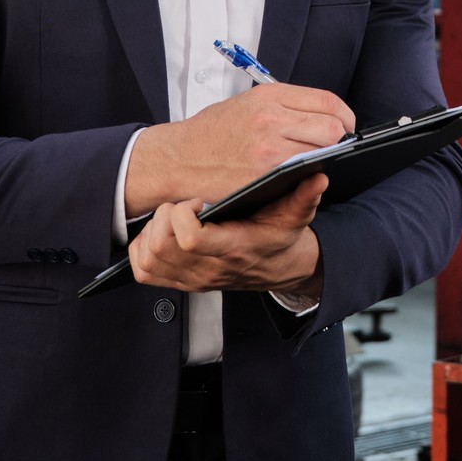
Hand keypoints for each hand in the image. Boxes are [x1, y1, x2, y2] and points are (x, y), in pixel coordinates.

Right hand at [126, 82, 353, 217]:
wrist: (177, 157)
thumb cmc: (212, 131)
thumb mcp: (248, 103)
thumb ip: (286, 106)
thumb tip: (324, 116)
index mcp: (269, 97)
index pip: (328, 102)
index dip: (345, 116)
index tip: (346, 125)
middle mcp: (271, 119)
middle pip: (332, 129)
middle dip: (338, 139)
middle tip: (332, 146)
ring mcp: (268, 150)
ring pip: (320, 154)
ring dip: (322, 159)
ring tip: (311, 160)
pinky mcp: (262, 177)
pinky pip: (300, 176)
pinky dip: (303, 176)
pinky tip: (295, 175)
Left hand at [129, 174, 326, 293]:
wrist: (279, 269)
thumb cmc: (280, 239)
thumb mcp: (296, 216)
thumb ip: (304, 196)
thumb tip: (317, 177)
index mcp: (232, 249)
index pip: (190, 240)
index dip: (184, 214)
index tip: (197, 200)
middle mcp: (208, 269)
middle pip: (161, 246)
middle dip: (164, 217)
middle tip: (181, 204)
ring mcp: (192, 279)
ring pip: (149, 258)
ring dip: (152, 231)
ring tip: (172, 216)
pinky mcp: (181, 282)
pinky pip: (145, 270)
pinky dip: (144, 248)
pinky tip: (163, 232)